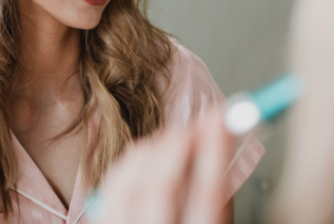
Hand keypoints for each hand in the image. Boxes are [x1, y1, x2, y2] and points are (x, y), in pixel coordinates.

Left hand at [93, 111, 232, 223]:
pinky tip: (148, 152)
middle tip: (197, 125)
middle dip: (179, 145)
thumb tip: (213, 141)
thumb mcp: (219, 223)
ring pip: (130, 181)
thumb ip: (217, 193)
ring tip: (176, 137)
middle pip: (161, 185)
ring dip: (154, 149)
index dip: (214, 151)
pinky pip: (113, 185)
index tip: (220, 119)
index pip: (206, 195)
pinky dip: (131, 161)